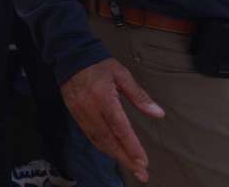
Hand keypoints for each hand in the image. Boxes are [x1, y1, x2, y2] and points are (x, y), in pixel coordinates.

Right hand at [60, 58, 164, 182]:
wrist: (70, 56)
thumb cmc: (99, 65)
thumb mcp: (122, 75)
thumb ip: (139, 96)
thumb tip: (158, 114)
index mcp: (103, 97)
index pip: (120, 128)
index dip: (132, 146)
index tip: (143, 161)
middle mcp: (90, 108)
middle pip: (109, 139)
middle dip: (125, 158)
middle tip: (140, 173)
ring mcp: (80, 112)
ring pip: (98, 140)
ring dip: (115, 155)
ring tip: (130, 166)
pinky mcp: (74, 113)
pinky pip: (90, 135)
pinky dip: (103, 146)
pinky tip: (113, 152)